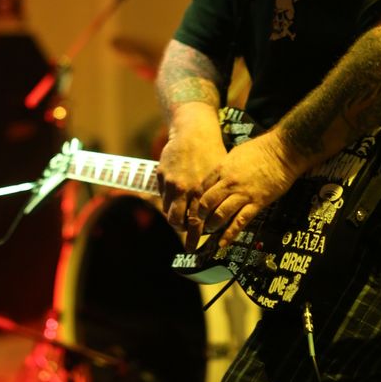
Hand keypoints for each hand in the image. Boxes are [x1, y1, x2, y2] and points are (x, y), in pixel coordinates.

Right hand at [157, 113, 226, 249]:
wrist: (193, 131)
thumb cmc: (212, 152)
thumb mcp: (219, 176)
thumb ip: (215, 196)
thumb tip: (218, 218)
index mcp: (202, 192)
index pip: (196, 223)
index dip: (194, 239)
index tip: (192, 249)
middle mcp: (185, 190)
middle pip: (177, 221)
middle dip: (181, 230)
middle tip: (185, 231)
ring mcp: (171, 183)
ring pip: (168, 210)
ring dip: (174, 215)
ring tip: (181, 212)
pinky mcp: (161, 175)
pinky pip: (162, 195)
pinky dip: (168, 199)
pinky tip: (176, 194)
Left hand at [196, 129, 302, 246]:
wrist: (282, 150)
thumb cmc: (260, 149)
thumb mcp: (234, 154)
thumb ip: (223, 168)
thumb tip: (216, 178)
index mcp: (221, 169)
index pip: (201, 189)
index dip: (194, 202)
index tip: (192, 210)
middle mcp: (228, 183)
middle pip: (206, 204)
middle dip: (200, 217)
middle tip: (198, 224)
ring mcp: (243, 194)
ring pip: (220, 214)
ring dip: (212, 226)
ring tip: (210, 231)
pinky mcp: (257, 203)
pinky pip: (240, 222)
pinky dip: (229, 235)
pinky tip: (223, 244)